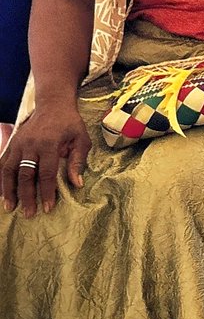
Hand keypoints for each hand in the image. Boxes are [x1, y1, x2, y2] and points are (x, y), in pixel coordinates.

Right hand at [0, 98, 90, 216]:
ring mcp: (18, 144)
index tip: (47, 208)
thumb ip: (78, 161)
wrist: (53, 105)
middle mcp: (30, 145)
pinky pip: (2, 162)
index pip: (46, 173)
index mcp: (49, 144)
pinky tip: (1, 192)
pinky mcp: (12, 143)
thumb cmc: (70, 124)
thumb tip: (77, 184)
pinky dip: (0, 178)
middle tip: (29, 214)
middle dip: (26, 196)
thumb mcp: (81, 139)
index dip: (46, 192)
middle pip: (25, 175)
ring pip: (9, 170)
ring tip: (10, 207)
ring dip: (8, 190)